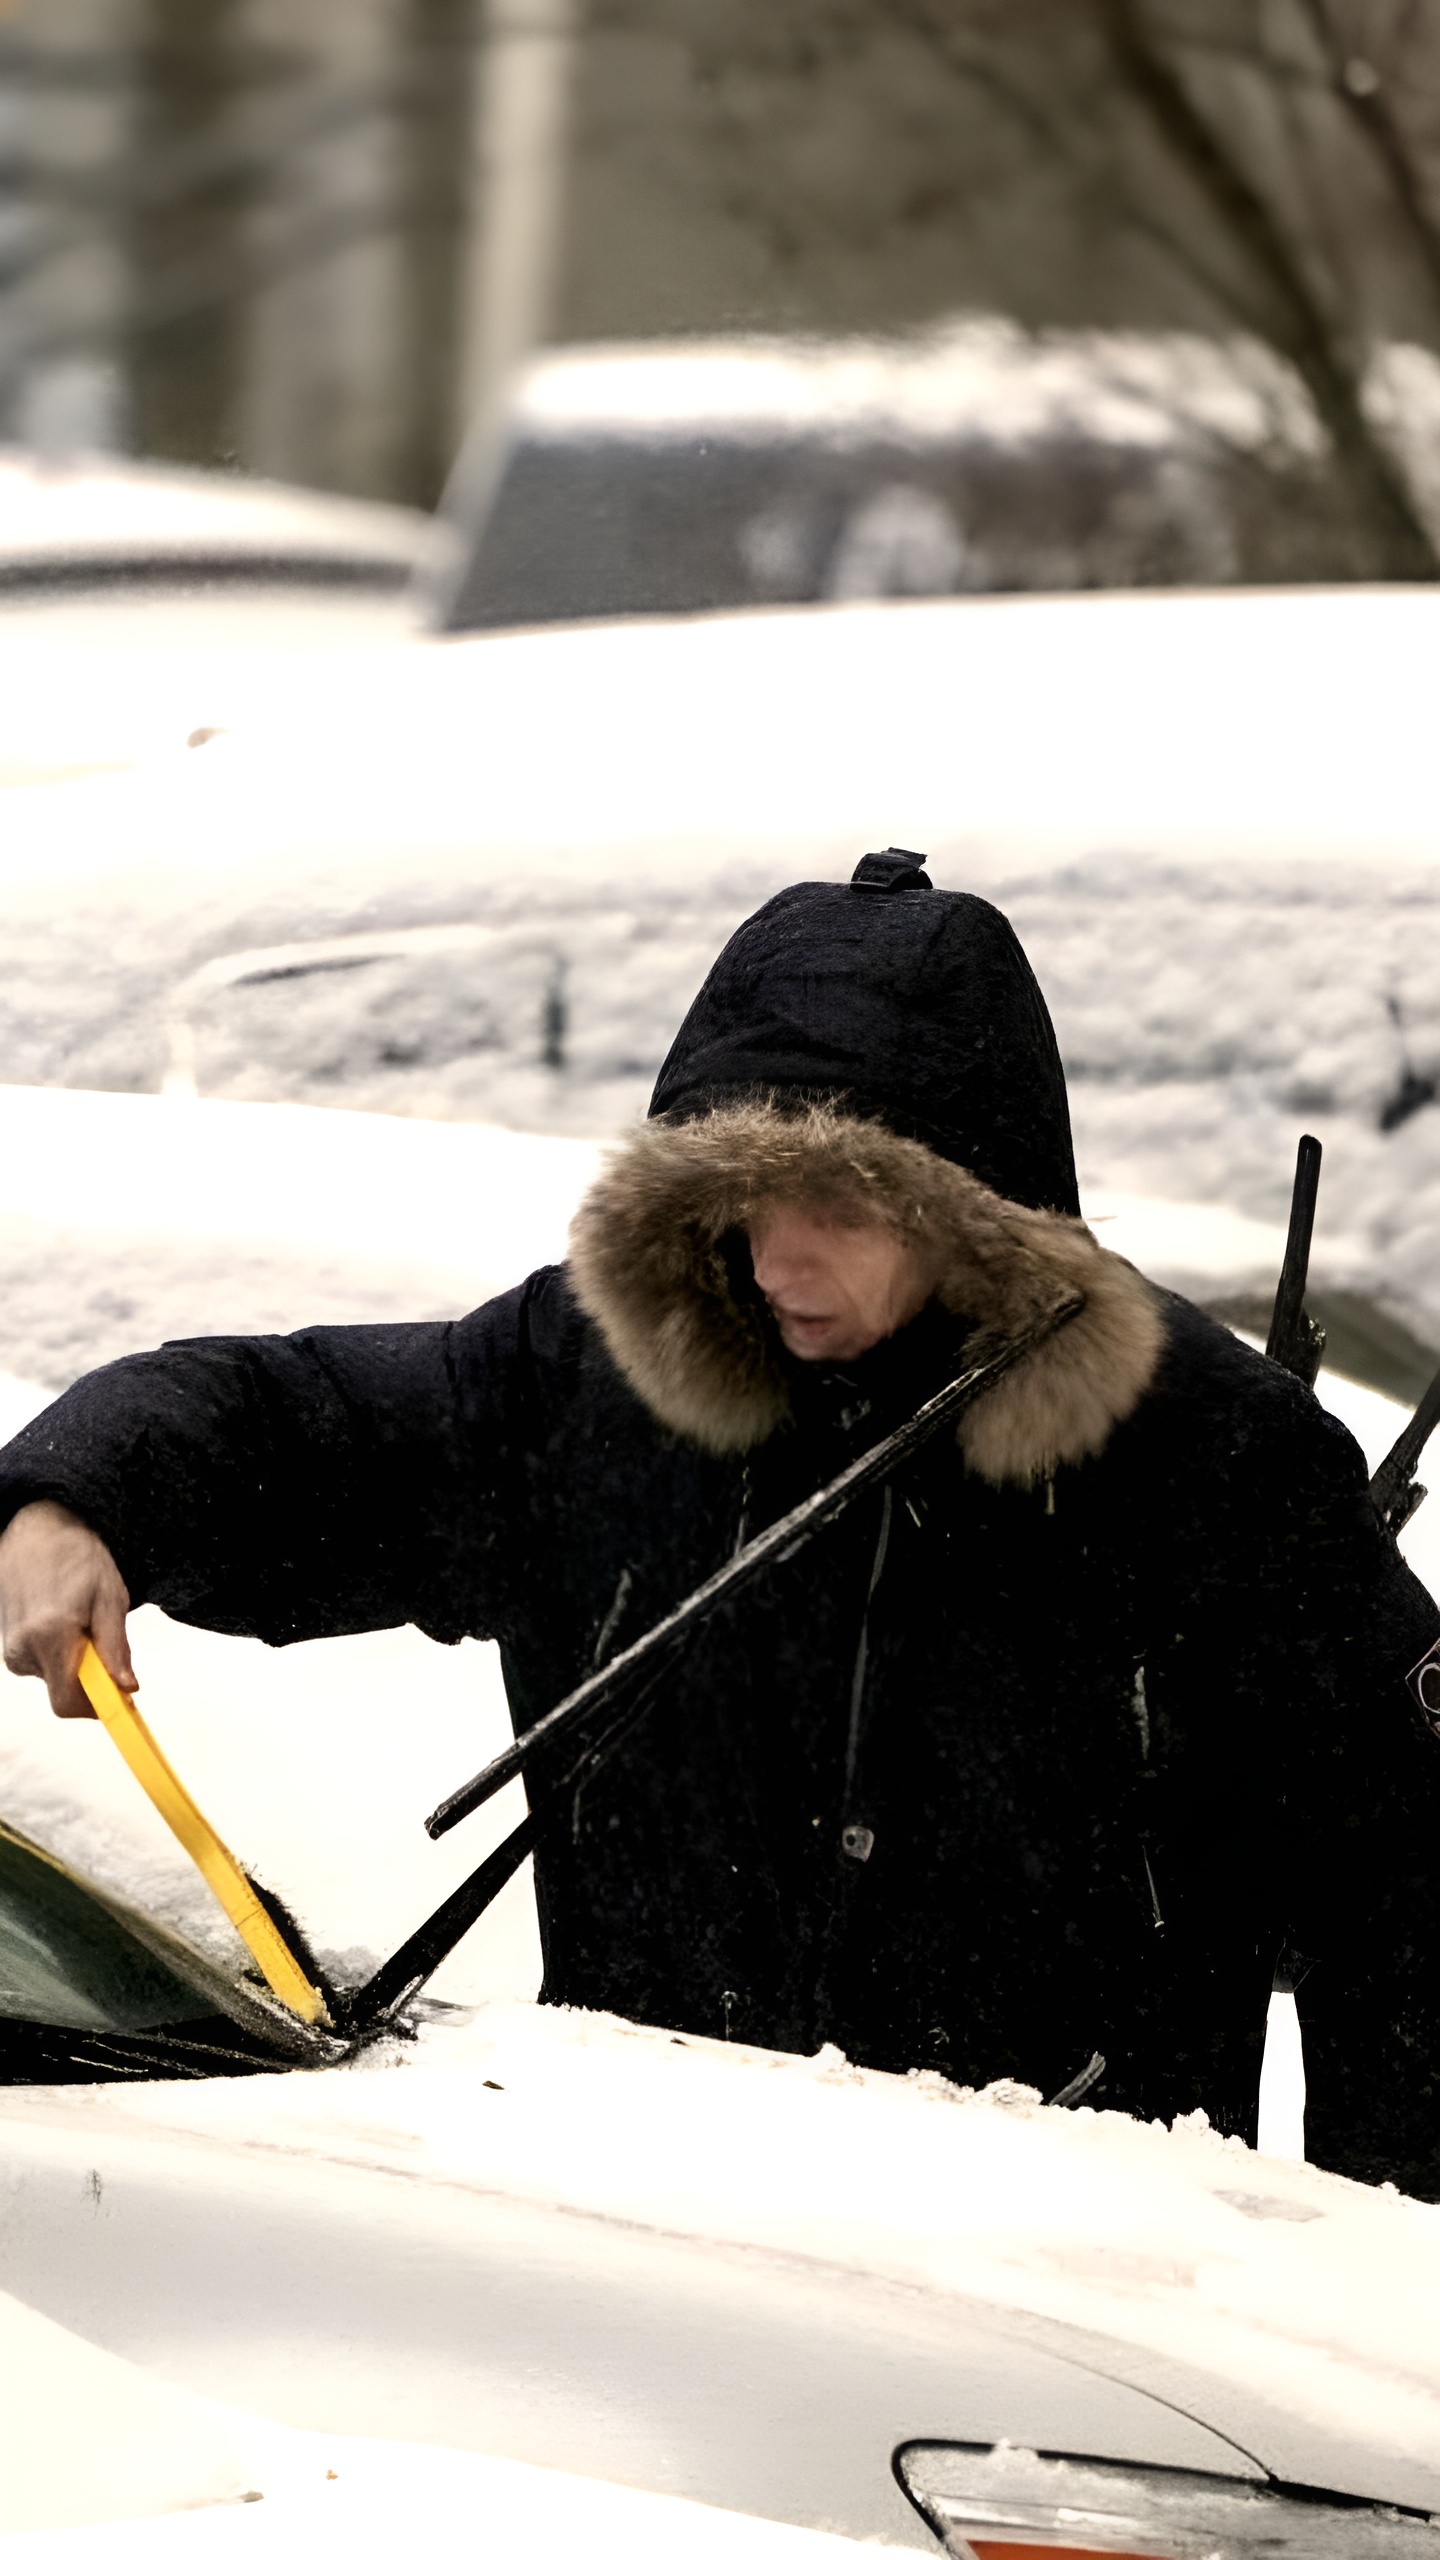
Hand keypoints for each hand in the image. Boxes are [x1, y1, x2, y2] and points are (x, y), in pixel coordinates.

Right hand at [0, 1500, 134, 1718]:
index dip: (97, 1707)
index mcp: (50, 1636)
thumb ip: (115, 1648)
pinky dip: (58, 1652)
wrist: (38, 1530)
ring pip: (53, 1677)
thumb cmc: (77, 1556)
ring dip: (73, 1661)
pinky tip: (62, 1619)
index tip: (120, 1698)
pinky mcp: (8, 1644)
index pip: (68, 1702)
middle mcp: (23, 1648)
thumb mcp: (110, 1597)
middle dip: (89, 1679)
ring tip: (80, 1620)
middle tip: (103, 1642)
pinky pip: (40, 1663)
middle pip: (63, 1693)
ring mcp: (11, 1647)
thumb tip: (126, 1687)